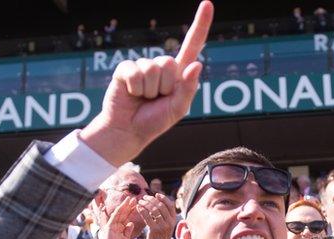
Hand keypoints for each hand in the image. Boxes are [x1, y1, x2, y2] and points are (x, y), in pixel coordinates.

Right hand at [78, 2, 212, 166]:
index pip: (192, 45)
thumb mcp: (178, 109)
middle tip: (156, 99)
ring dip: (149, 90)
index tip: (207, 3)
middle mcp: (161, 66)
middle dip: (165, 86)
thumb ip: (189, 89)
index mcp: (178, 74)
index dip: (200, 24)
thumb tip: (198, 64)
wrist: (129, 131)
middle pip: (170, 63)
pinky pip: (135, 72)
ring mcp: (143, 66)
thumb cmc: (154, 121)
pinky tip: (131, 94)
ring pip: (153, 69)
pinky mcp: (126, 69)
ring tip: (144, 99)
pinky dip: (135, 88)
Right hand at [96, 197, 137, 238]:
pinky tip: (122, 207)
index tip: (137, 204)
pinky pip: (114, 218)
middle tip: (134, 198)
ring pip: (119, 213)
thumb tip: (131, 223)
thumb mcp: (126, 238)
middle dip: (129, 205)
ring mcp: (112, 225)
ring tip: (129, 199)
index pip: (127, 217)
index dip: (132, 210)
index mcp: (121, 227)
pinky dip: (117, 212)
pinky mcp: (109, 227)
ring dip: (124, 206)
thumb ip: (128, 231)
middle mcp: (116, 224)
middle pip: (124, 213)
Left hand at [137, 193, 176, 238]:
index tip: (156, 194)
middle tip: (144, 197)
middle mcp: (170, 222)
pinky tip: (138, 207)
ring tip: (140, 202)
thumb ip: (164, 214)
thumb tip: (158, 200)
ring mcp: (163, 226)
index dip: (163, 198)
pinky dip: (142, 211)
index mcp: (173, 219)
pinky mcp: (155, 230)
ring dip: (146, 204)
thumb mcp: (166, 224)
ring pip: (154, 210)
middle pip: (161, 206)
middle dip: (151, 200)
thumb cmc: (160, 234)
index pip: (170, 205)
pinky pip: (148, 217)